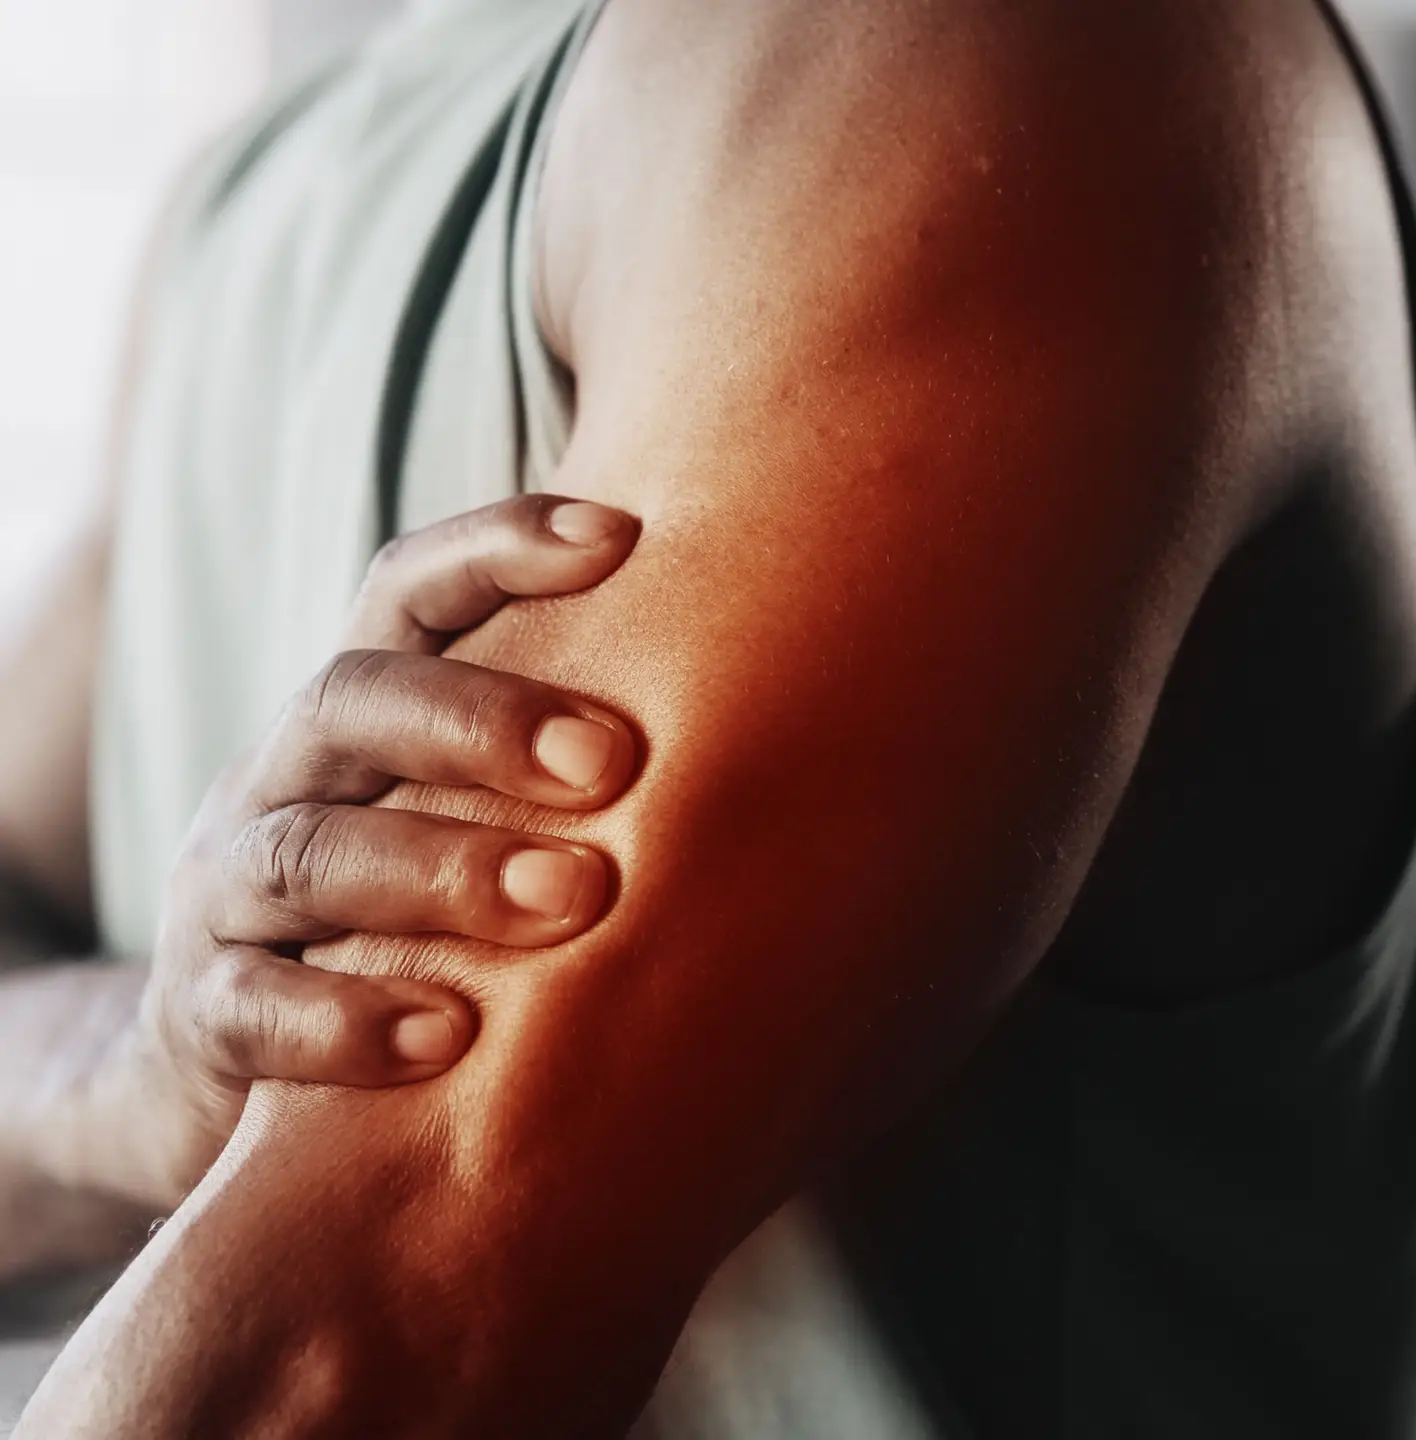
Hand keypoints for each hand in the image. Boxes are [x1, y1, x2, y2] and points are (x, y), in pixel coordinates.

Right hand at [103, 495, 640, 1206]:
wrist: (227, 1063)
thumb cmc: (412, 918)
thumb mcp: (467, 821)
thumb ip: (570, 774)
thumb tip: (795, 736)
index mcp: (360, 717)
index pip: (406, 592)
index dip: (498, 547)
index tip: (624, 533)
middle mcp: (284, 779)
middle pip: (354, 701)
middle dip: (484, 720)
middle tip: (614, 761)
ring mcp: (226, 893)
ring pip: (308, 850)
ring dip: (442, 869)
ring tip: (571, 900)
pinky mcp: (200, 1013)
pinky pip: (249, 1006)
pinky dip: (345, 1021)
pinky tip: (448, 1035)